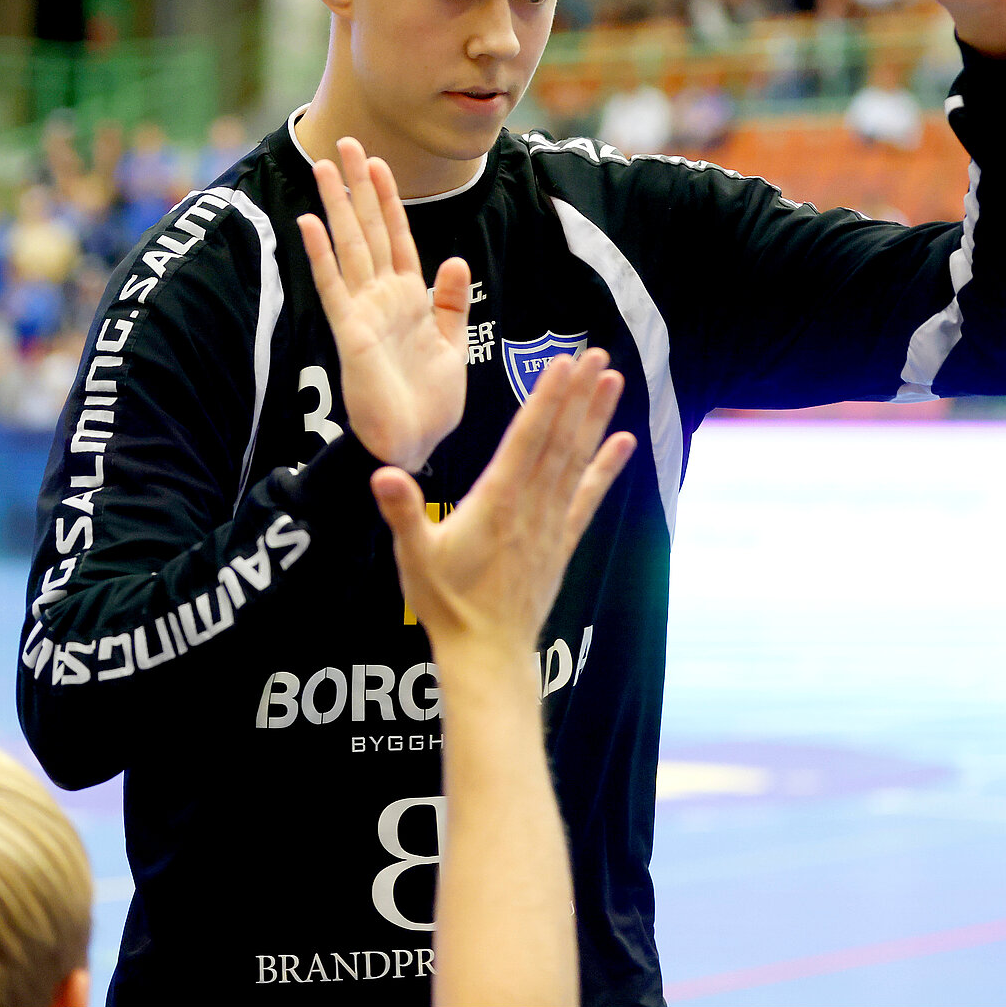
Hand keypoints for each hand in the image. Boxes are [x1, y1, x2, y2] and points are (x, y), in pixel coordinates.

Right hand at [298, 138, 471, 471]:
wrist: (413, 446)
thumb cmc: (430, 405)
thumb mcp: (453, 346)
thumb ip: (452, 303)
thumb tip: (455, 259)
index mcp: (411, 300)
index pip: (397, 238)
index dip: (388, 199)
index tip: (377, 161)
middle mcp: (383, 299)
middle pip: (368, 230)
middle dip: (357, 185)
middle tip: (343, 141)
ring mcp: (364, 313)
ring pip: (349, 247)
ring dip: (337, 205)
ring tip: (324, 163)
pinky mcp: (352, 333)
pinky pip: (334, 286)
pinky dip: (322, 254)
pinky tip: (309, 220)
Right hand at [369, 349, 635, 663]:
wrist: (487, 653)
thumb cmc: (446, 604)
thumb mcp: (414, 556)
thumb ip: (402, 512)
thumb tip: (382, 473)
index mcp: (496, 503)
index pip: (526, 440)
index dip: (546, 400)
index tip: (563, 364)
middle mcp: (531, 507)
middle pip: (558, 441)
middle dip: (576, 395)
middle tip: (596, 353)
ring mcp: (550, 525)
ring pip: (576, 461)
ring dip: (595, 418)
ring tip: (613, 379)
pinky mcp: (560, 543)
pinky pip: (587, 498)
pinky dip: (606, 468)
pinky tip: (623, 441)